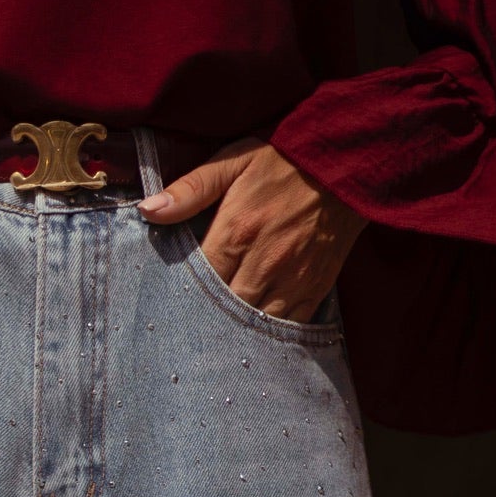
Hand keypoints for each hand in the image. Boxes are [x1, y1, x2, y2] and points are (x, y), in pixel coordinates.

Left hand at [138, 140, 365, 322]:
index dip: (181, 295)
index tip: (170, 302)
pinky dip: (268, 334)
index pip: (197, 281)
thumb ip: (190, 189)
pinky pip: (287, 327)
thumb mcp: (233, 161)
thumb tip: (148, 211)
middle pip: (223, 312)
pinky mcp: (315, 289)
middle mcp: (263, 263)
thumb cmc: (283, 159)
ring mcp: (292, 280)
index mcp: (237, 231)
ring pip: (254, 327)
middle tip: (189, 329)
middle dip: (205, 321)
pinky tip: (253, 335)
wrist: (347, 161)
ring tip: (218, 337)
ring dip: (236, 333)